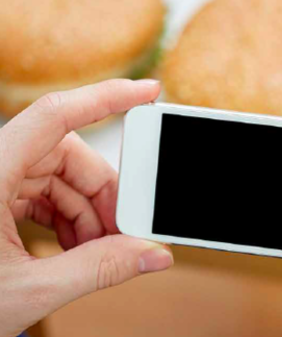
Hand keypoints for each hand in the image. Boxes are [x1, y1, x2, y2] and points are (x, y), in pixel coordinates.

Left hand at [0, 79, 173, 336]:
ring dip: (88, 212)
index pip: (53, 115)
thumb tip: (152, 254)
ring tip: (99, 252)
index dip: (106, 97)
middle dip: (102, 192)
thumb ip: (97, 269)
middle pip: (65, 154)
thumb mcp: (27, 290)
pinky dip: (67, 219)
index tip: (148, 92)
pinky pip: (40, 194)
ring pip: (57, 177)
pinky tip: (77, 250)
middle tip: (125, 230)